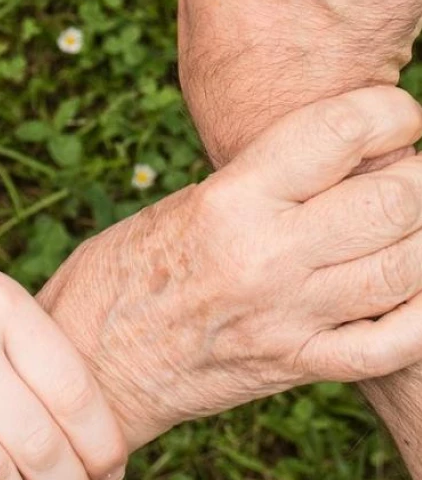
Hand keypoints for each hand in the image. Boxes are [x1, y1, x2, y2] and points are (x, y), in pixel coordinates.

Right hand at [40, 87, 421, 448]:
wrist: (92, 361)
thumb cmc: (121, 272)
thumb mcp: (181, 206)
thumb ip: (258, 185)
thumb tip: (334, 161)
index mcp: (228, 201)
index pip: (338, 133)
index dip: (389, 112)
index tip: (396, 117)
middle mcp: (266, 256)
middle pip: (394, 200)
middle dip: (420, 174)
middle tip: (409, 167)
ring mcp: (287, 318)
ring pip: (408, 267)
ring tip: (409, 219)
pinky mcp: (294, 366)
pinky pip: (390, 344)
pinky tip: (417, 287)